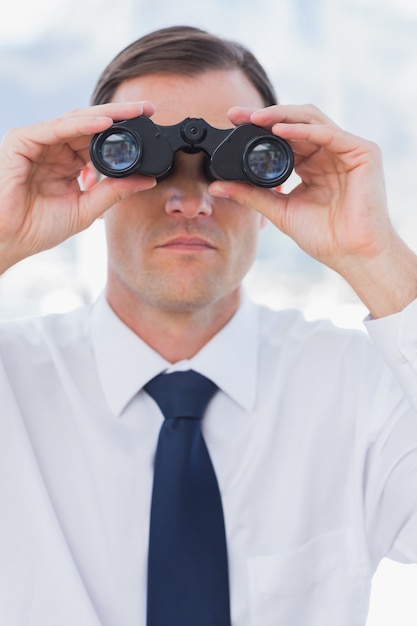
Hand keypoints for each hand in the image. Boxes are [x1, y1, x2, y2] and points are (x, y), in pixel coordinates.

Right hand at [0, 102, 155, 272]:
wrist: (9, 240)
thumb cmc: (40, 227)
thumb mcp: (87, 209)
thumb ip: (114, 192)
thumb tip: (147, 180)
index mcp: (68, 162)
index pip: (98, 139)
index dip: (123, 132)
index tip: (149, 126)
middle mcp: (54, 148)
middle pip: (90, 124)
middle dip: (120, 115)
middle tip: (148, 109)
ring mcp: (38, 142)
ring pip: (76, 120)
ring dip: (106, 114)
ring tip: (132, 111)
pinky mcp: (22, 141)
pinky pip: (56, 128)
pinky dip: (81, 124)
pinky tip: (104, 123)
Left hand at [209, 104, 416, 316]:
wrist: (351, 254)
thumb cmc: (323, 237)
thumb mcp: (279, 210)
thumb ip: (251, 195)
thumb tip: (217, 186)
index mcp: (312, 164)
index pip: (284, 136)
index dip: (258, 127)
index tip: (231, 121)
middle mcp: (329, 152)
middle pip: (295, 122)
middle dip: (265, 116)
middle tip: (236, 114)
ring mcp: (347, 150)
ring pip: (311, 120)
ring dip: (281, 116)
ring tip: (254, 118)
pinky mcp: (364, 152)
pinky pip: (329, 133)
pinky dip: (303, 130)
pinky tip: (280, 131)